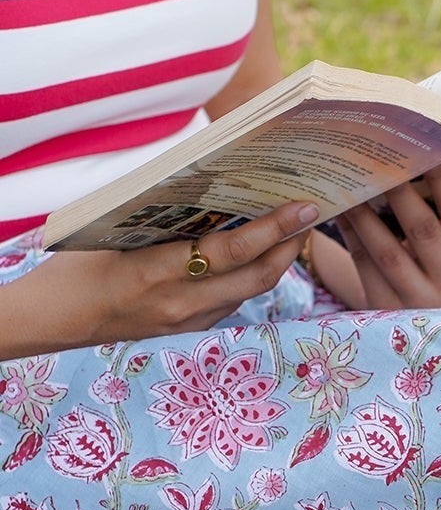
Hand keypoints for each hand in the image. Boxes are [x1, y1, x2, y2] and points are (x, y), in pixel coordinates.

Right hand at [0, 200, 319, 356]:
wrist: (59, 317)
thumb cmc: (81, 263)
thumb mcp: (118, 229)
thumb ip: (165, 211)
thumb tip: (214, 180)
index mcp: (160, 271)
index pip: (232, 251)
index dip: (273, 230)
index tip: (303, 207)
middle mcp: (182, 302)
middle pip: (258, 277)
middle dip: (290, 245)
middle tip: (311, 214)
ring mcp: (189, 320)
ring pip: (251, 292)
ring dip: (277, 261)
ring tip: (293, 230)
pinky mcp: (190, 329)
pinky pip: (233, 301)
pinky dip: (251, 276)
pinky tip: (260, 254)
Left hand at [335, 165, 440, 310]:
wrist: (425, 319)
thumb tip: (420, 156)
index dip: (440, 176)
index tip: (422, 146)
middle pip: (423, 229)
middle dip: (397, 190)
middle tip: (377, 158)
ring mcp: (422, 303)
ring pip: (388, 251)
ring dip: (364, 213)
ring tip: (348, 182)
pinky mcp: (389, 312)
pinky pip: (366, 267)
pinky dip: (351, 236)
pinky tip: (340, 212)